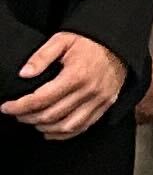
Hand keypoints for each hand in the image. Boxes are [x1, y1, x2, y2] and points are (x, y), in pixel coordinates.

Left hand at [4, 32, 129, 136]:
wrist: (119, 43)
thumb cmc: (89, 41)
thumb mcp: (62, 39)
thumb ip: (42, 56)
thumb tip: (24, 74)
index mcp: (76, 75)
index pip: (41, 99)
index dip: (19, 106)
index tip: (6, 107)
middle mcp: (89, 91)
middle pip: (51, 115)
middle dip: (28, 117)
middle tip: (16, 113)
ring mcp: (99, 100)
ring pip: (66, 126)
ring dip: (44, 128)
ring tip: (32, 122)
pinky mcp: (106, 105)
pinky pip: (83, 127)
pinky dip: (64, 134)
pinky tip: (51, 131)